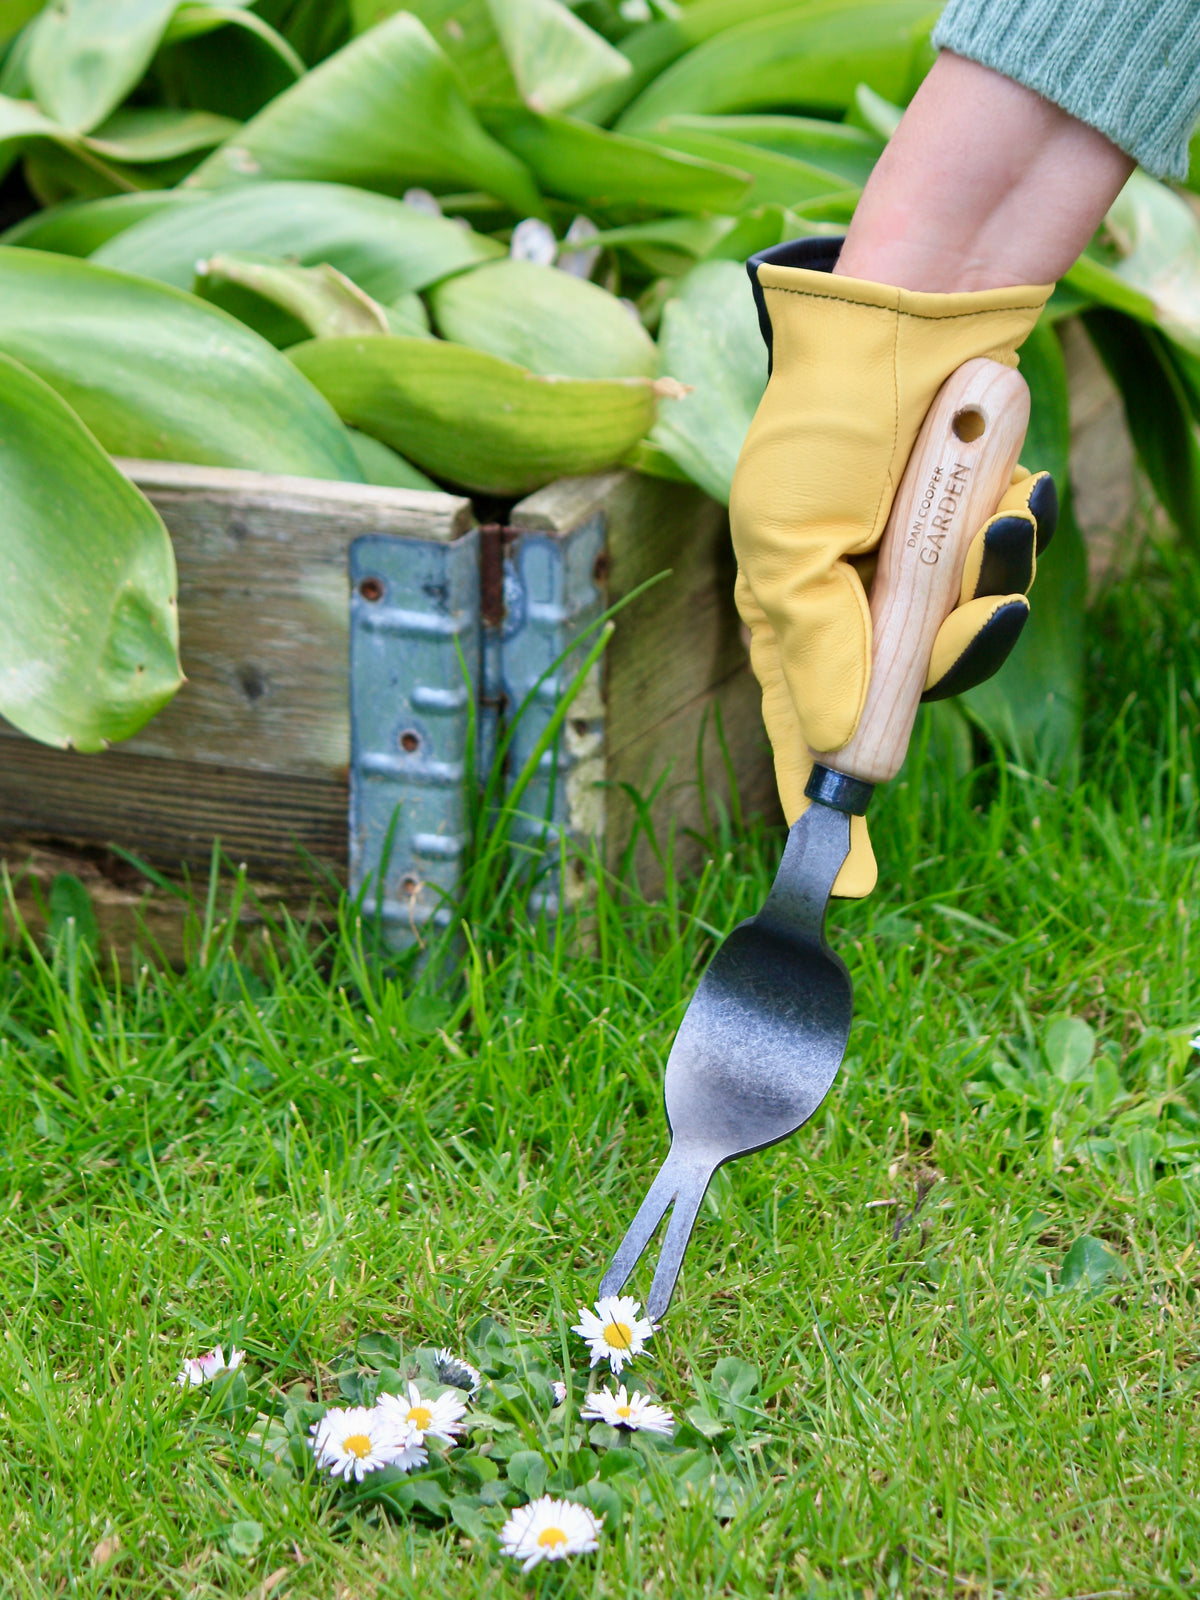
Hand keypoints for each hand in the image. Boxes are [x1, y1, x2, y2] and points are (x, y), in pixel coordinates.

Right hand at [729, 238, 1054, 895]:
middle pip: (909, 698)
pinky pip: (1003, 583)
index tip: (841, 882)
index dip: (822, 808)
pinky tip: (1011, 492)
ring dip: (994, 585)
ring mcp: (910, 582)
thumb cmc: (821, 429)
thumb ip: (813, 647)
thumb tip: (837, 748)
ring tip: (1001, 514)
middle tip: (973, 605)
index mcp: (788, 624)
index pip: (802, 739)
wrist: (905, 325)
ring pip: (969, 643)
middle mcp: (851, 615)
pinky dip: (1014, 543)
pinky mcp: (962, 544)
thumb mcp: (788, 542)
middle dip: (953, 655)